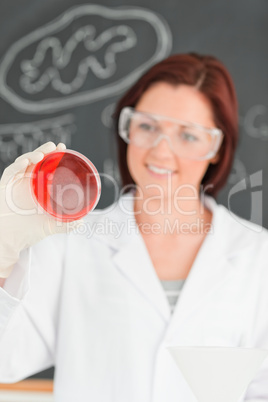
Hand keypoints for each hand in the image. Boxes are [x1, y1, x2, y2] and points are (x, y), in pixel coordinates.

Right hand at [0, 142, 81, 277]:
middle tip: (56, 146)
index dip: (53, 157)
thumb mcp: (49, 227)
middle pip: (35, 161)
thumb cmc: (26, 232)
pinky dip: (17, 167)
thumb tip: (81, 223)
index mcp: (37, 188)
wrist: (8, 241)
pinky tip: (25, 163)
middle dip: (45, 151)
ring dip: (32, 156)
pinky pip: (9, 173)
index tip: (63, 149)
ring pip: (22, 164)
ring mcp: (14, 184)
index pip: (45, 167)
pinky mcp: (4, 187)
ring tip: (42, 153)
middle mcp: (26, 183)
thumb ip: (64, 225)